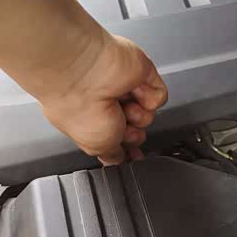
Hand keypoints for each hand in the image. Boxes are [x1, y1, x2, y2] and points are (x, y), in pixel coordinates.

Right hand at [39, 34, 167, 164]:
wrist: (82, 74)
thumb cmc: (78, 108)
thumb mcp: (94, 147)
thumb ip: (111, 156)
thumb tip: (118, 162)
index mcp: (91, 119)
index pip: (118, 138)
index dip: (128, 150)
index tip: (134, 157)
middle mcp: (107, 103)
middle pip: (136, 130)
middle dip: (132, 135)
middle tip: (119, 126)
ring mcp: (124, 88)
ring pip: (149, 115)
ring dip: (138, 116)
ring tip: (122, 106)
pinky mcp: (141, 74)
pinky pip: (159, 96)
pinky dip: (149, 98)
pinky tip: (133, 91)